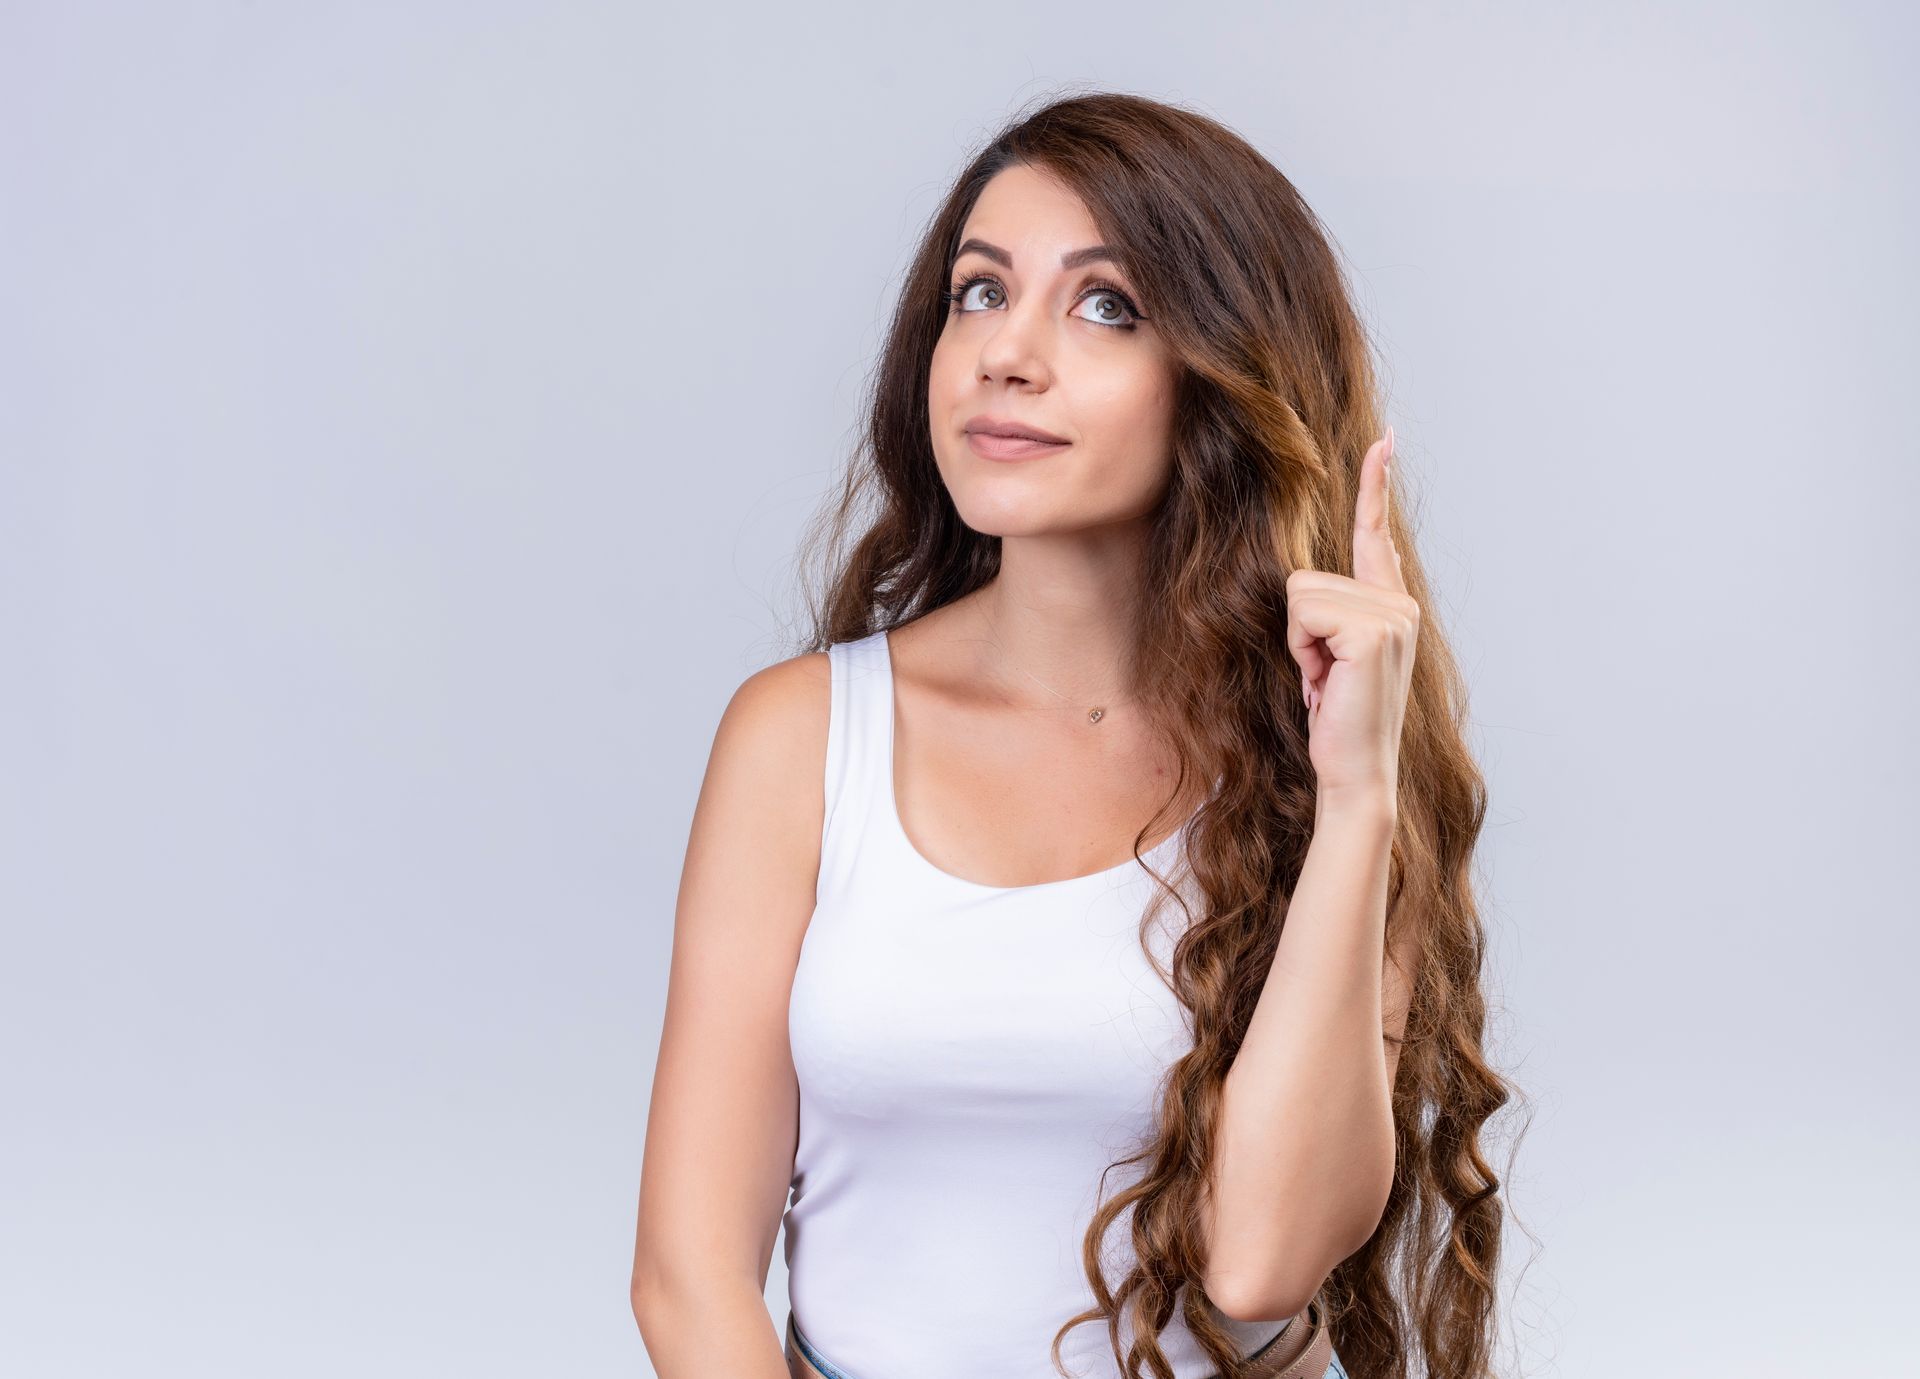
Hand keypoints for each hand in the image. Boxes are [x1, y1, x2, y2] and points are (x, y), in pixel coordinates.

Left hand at [1286, 428, 1419, 800]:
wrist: (1356, 771)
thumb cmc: (1338, 720)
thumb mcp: (1332, 658)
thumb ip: (1333, 616)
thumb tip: (1313, 586)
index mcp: (1391, 606)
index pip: (1377, 535)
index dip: (1375, 486)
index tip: (1384, 439)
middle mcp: (1399, 604)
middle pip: (1305, 578)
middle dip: (1298, 632)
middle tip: (1323, 677)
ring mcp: (1393, 617)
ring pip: (1301, 595)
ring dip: (1299, 645)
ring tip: (1326, 683)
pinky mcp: (1375, 633)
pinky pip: (1304, 615)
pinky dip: (1303, 653)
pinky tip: (1327, 685)